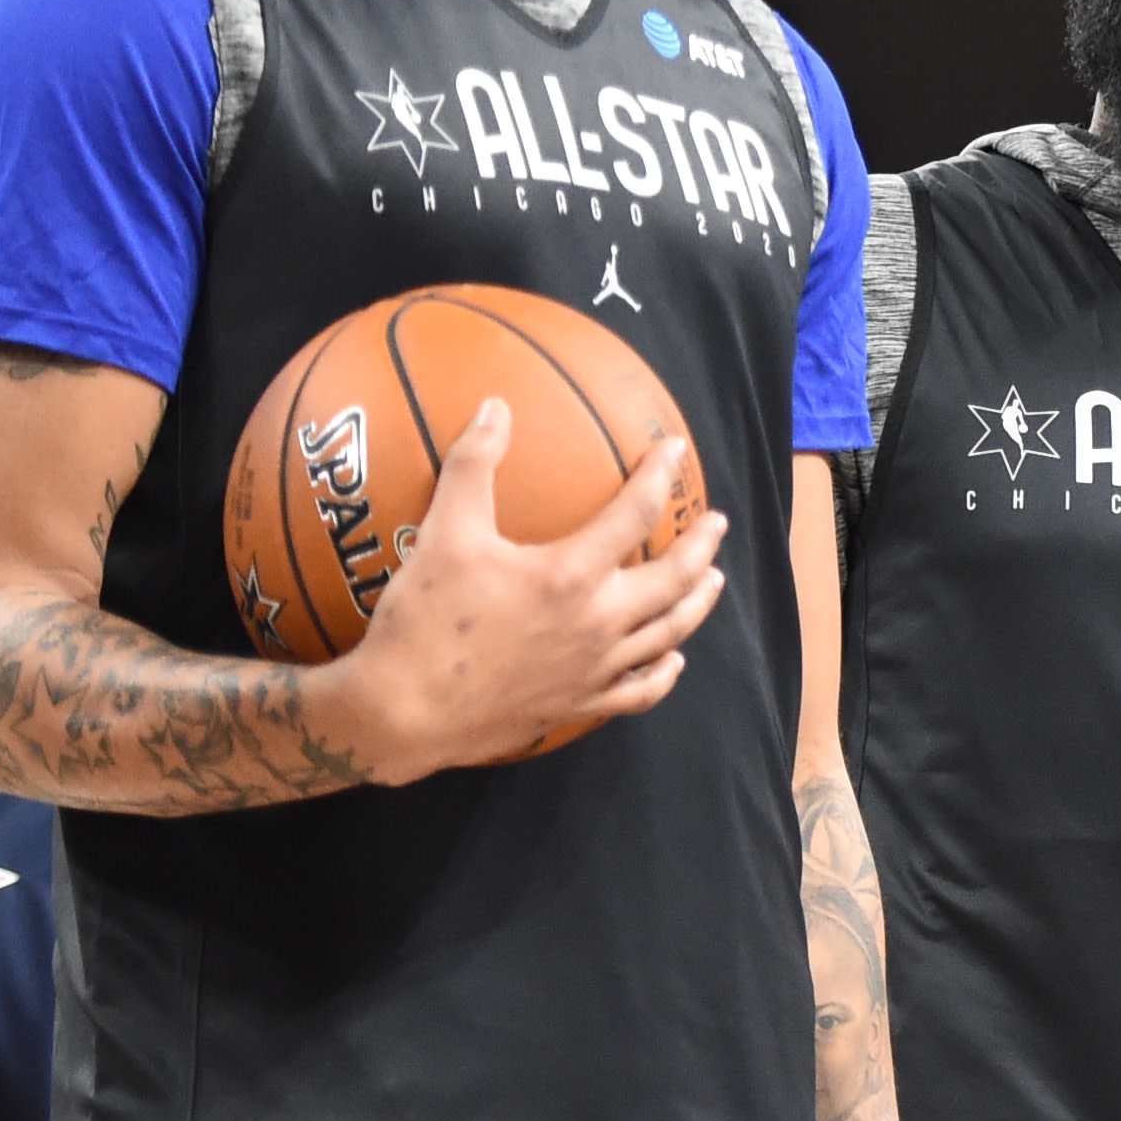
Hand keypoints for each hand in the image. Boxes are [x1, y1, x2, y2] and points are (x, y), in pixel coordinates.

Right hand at [329, 406, 728, 780]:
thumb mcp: (445, 533)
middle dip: (700, 547)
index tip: (673, 450)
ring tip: (715, 582)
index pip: (635, 513)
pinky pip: (638, 692)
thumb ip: (473, 465)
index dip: (658, 476)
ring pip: (667, 633)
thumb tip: (495, 408)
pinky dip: (663, 674)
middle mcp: (597, 623)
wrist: (404, 713)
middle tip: (716, 523)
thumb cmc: (423, 620)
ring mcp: (593, 669)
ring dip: (696, 604)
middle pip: (673, 579)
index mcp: (571, 575)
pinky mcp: (577, 704)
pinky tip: (673, 662)